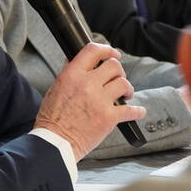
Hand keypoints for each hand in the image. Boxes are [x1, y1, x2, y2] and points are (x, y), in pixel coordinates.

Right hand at [35, 43, 146, 159]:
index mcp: (72, 75)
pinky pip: (131, 110)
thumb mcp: (55, 88)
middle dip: (118, 71)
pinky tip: (137, 111)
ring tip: (124, 95)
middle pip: (114, 66)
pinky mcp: (109, 117)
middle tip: (117, 78)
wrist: (56, 141)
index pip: (93, 51)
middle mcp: (87, 84)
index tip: (113, 53)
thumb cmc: (52, 118)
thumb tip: (75, 59)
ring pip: (124, 84)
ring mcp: (99, 101)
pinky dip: (137, 111)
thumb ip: (68, 73)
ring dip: (127, 88)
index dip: (107, 50)